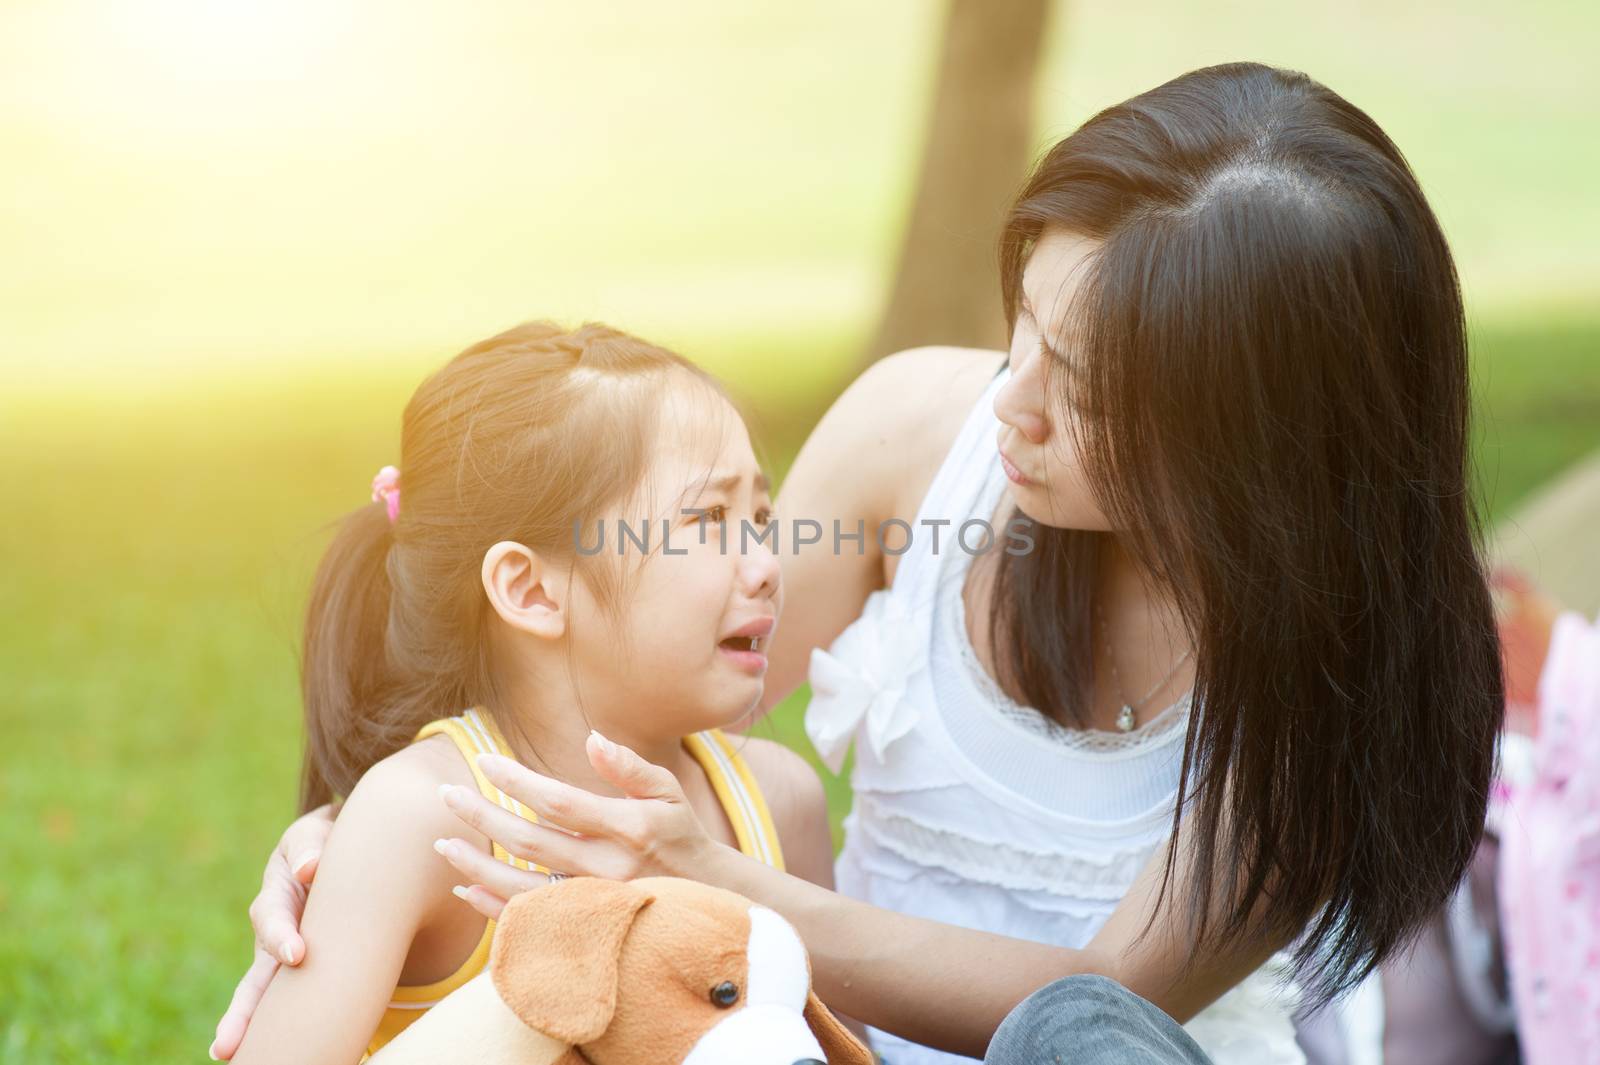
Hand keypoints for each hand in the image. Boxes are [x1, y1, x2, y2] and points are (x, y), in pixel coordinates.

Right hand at [209, 802, 337, 1059]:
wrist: (342, 850)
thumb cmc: (328, 840)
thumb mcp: (316, 832)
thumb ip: (311, 844)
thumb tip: (309, 868)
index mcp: (277, 897)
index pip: (273, 919)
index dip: (282, 936)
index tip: (297, 955)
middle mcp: (275, 935)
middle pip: (255, 977)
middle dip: (244, 1011)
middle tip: (228, 1044)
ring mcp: (287, 958)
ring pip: (266, 997)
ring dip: (252, 1026)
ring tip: (231, 1055)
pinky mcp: (310, 972)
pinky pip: (297, 1002)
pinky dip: (286, 1026)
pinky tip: (284, 1051)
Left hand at [435, 731, 718, 920]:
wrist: (710, 901)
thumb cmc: (681, 836)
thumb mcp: (668, 793)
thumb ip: (630, 767)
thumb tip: (592, 738)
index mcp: (628, 828)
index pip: (558, 800)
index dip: (516, 779)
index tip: (483, 761)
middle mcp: (609, 869)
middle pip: (530, 842)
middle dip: (482, 816)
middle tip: (445, 794)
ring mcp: (595, 905)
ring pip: (521, 888)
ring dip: (477, 865)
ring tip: (443, 843)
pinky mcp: (586, 931)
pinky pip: (529, 922)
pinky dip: (493, 907)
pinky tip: (466, 889)